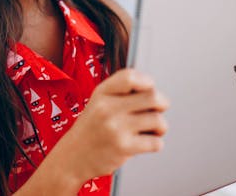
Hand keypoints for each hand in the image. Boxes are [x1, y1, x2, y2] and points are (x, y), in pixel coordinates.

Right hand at [54, 68, 169, 182]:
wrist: (73, 157)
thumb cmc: (91, 129)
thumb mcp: (98, 101)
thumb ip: (121, 91)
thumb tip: (152, 89)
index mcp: (102, 93)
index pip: (130, 77)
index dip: (146, 81)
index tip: (150, 88)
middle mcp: (108, 108)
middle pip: (151, 97)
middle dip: (162, 103)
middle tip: (159, 109)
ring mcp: (116, 128)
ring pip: (157, 120)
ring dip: (161, 126)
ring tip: (153, 130)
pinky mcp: (123, 147)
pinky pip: (155, 142)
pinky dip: (156, 143)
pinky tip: (146, 142)